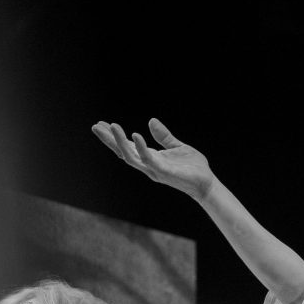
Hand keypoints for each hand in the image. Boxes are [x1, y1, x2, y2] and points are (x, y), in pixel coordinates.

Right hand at [92, 118, 214, 199]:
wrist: (207, 183)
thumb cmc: (193, 168)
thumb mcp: (177, 146)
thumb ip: (164, 136)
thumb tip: (150, 120)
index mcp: (151, 158)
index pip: (128, 147)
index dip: (114, 136)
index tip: (102, 123)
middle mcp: (148, 165)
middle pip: (123, 152)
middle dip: (109, 140)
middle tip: (95, 126)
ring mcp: (155, 170)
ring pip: (131, 157)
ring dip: (120, 142)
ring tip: (112, 126)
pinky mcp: (164, 172)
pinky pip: (149, 160)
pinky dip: (141, 148)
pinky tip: (136, 135)